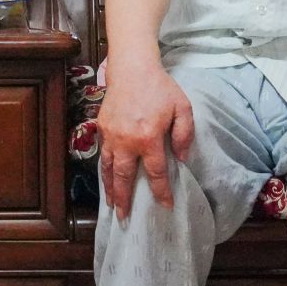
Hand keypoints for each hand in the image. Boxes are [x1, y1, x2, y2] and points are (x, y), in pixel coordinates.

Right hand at [96, 56, 194, 221]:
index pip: (155, 172)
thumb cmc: (161, 87)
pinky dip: (104, 170)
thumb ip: (184, 135)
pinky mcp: (102, 127)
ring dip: (110, 188)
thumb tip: (181, 159)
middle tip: (125, 218)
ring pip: (108, 168)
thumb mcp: (183, 108)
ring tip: (112, 205)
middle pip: (124, 177)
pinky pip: (103, 154)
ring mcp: (111, 135)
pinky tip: (107, 178)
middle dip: (125, 199)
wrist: (132, 68)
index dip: (161, 191)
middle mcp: (127, 140)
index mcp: (149, 137)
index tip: (165, 205)